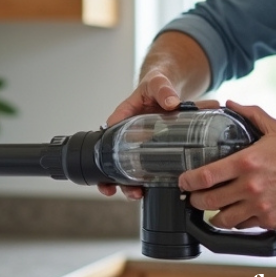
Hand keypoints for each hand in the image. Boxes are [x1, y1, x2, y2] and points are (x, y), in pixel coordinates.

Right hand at [97, 67, 218, 198]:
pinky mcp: (154, 149)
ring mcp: (141, 143)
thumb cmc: (157, 83)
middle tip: (119, 188)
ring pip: (129, 167)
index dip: (104, 151)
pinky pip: (149, 166)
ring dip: (130, 183)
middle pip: (115, 157)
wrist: (171, 88)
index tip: (105, 168)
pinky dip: (150, 180)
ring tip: (137, 194)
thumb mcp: (158, 82)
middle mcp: (129, 132)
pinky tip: (153, 190)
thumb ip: (163, 89)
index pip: (109, 133)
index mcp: (124, 115)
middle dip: (114, 176)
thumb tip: (171, 102)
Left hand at [178, 101, 275, 229]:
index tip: (183, 181)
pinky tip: (234, 214)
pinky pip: (243, 226)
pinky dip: (235, 222)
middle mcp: (250, 186)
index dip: (188, 181)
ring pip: (223, 219)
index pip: (205, 176)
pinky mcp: (269, 220)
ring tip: (210, 209)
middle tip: (192, 197)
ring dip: (213, 215)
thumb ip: (250, 114)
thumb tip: (230, 103)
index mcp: (246, 162)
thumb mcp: (275, 129)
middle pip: (208, 201)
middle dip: (195, 200)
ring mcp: (259, 206)